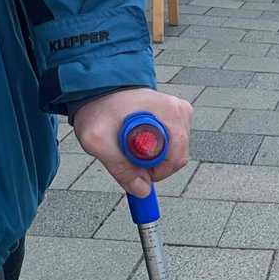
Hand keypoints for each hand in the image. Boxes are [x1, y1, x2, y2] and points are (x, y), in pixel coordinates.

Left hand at [73, 87, 192, 197]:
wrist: (97, 89)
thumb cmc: (98, 109)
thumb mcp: (99, 142)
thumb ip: (120, 168)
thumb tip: (142, 190)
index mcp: (170, 113)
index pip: (175, 160)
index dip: (152, 171)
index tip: (130, 163)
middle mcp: (181, 110)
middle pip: (175, 157)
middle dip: (150, 163)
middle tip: (126, 153)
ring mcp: (181, 112)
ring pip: (173, 152)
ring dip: (150, 155)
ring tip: (128, 139)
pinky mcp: (177, 116)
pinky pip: (171, 144)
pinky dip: (154, 146)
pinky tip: (137, 135)